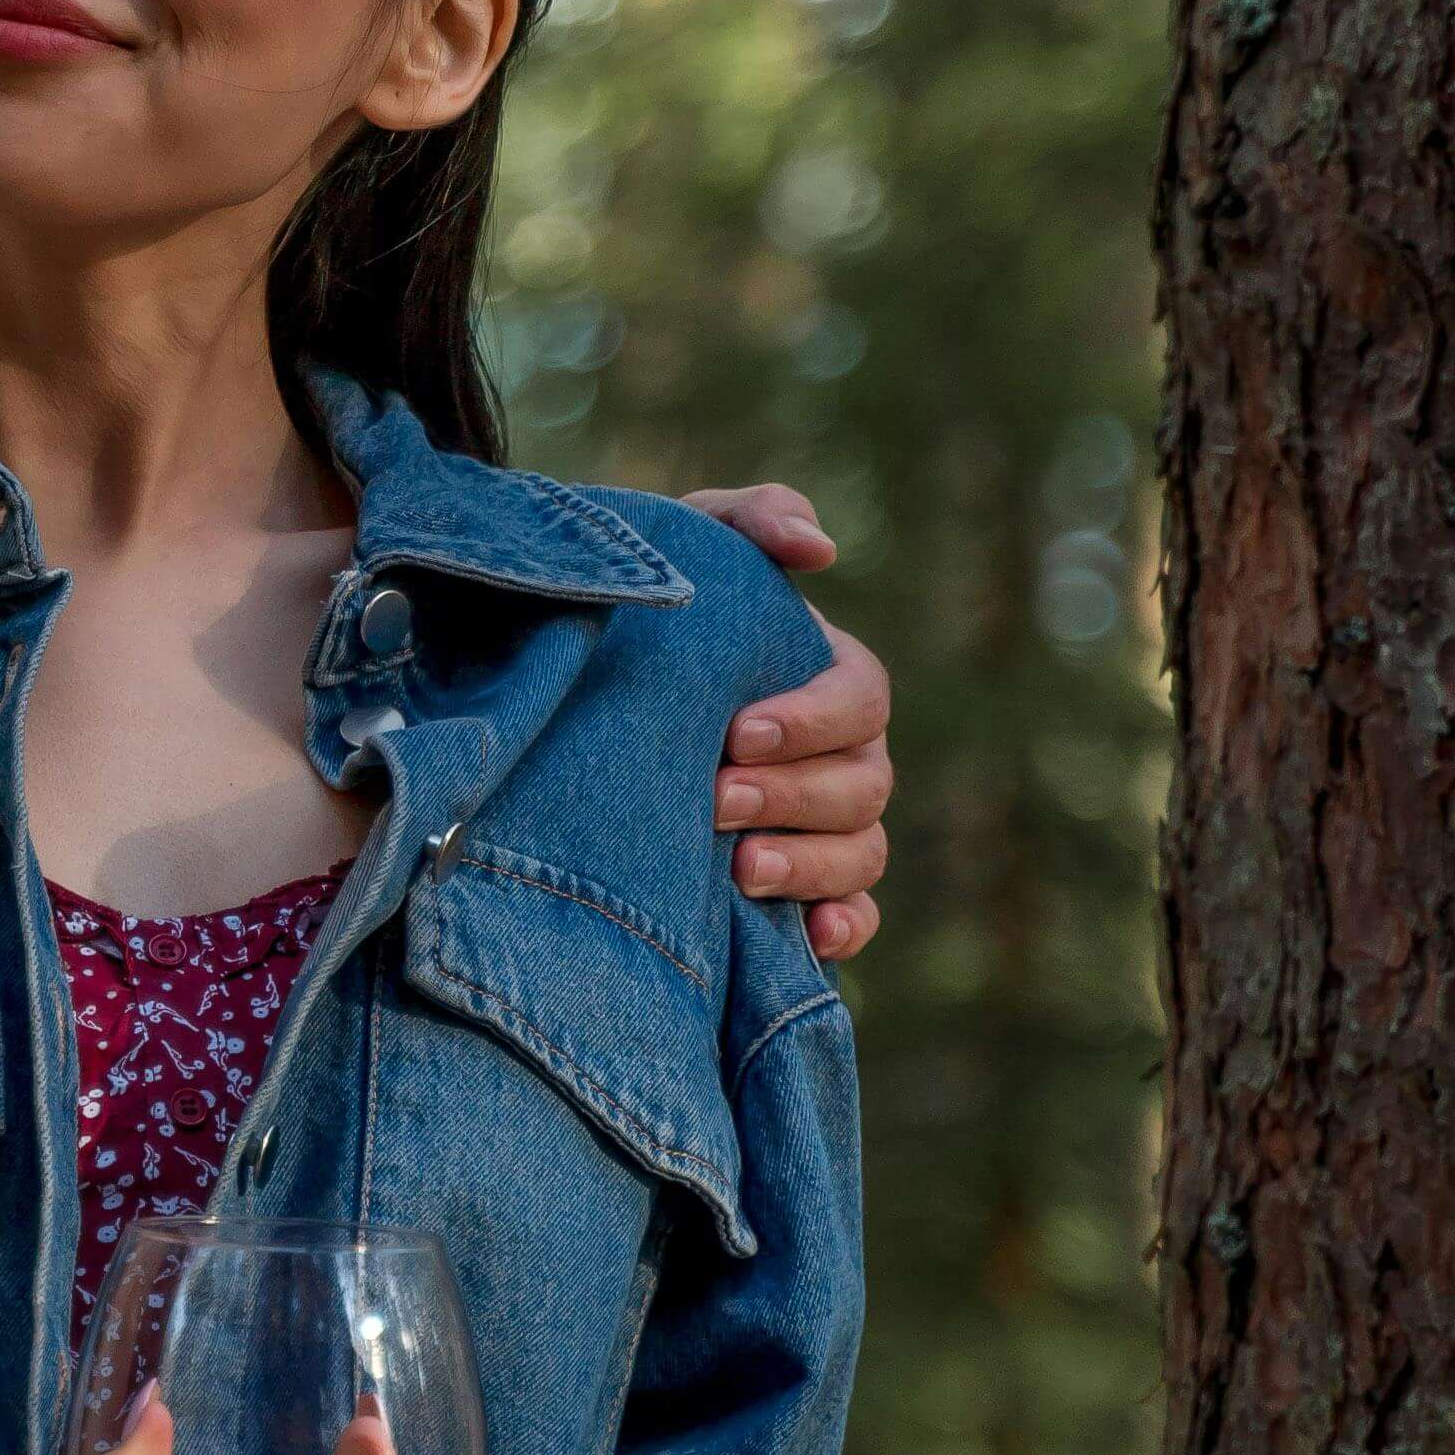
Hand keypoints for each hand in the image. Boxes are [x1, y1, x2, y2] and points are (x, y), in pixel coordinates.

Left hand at [683, 486, 896, 962]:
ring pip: (862, 853)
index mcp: (832, 676)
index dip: (812, 718)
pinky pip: (854, 917)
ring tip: (741, 871)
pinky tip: (807, 938)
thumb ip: (755, 517)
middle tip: (714, 800)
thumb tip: (819, 549)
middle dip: (793, 796)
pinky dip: (844, 928)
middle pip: (864, 784)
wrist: (590, 682)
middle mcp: (845, 755)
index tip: (736, 730)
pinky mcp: (804, 887)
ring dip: (812, 866)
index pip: (861, 697)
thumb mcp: (695, 540)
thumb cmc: (661, 608)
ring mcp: (829, 826)